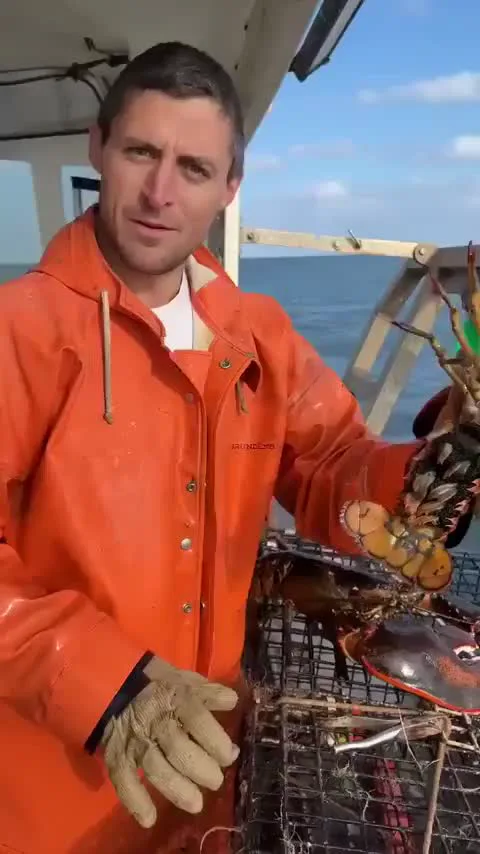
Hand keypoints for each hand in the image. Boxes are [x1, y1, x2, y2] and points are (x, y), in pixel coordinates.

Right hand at [101, 656, 238, 827]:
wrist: (114, 683)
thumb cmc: (158, 682)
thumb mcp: (184, 679)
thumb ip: (208, 692)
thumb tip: (232, 701)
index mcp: (175, 698)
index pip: (196, 719)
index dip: (214, 739)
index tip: (230, 754)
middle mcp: (155, 720)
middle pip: (178, 748)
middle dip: (200, 768)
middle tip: (215, 780)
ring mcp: (135, 739)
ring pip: (155, 767)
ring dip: (176, 789)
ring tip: (196, 804)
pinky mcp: (117, 754)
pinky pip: (123, 780)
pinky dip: (134, 801)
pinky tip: (149, 819)